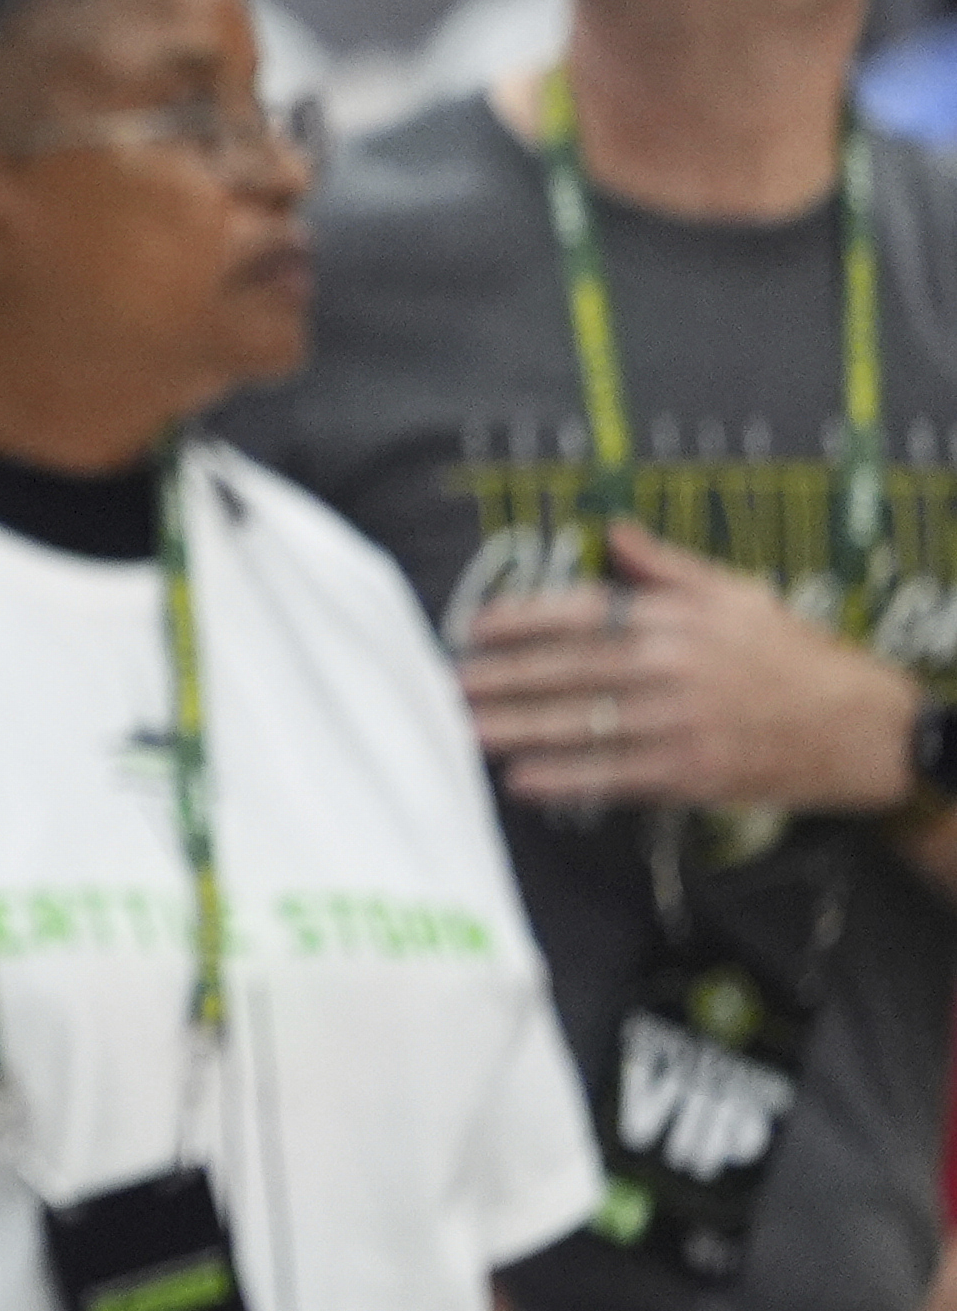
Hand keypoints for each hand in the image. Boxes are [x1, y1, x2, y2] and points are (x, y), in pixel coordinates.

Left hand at [465, 522, 918, 813]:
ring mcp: (682, 725)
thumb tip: (611, 531)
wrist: (866, 730)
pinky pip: (617, 776)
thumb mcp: (739, 595)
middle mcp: (673, 668)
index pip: (583, 612)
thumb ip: (667, 566)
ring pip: (582, 725)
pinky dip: (567, 779)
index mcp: (679, 618)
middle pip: (568, 672)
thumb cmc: (797, 656)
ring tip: (463, 730)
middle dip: (500, 679)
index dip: (522, 619)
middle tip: (444, 684)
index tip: (472, 627)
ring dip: (516, 729)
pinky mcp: (695, 774)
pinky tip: (522, 779)